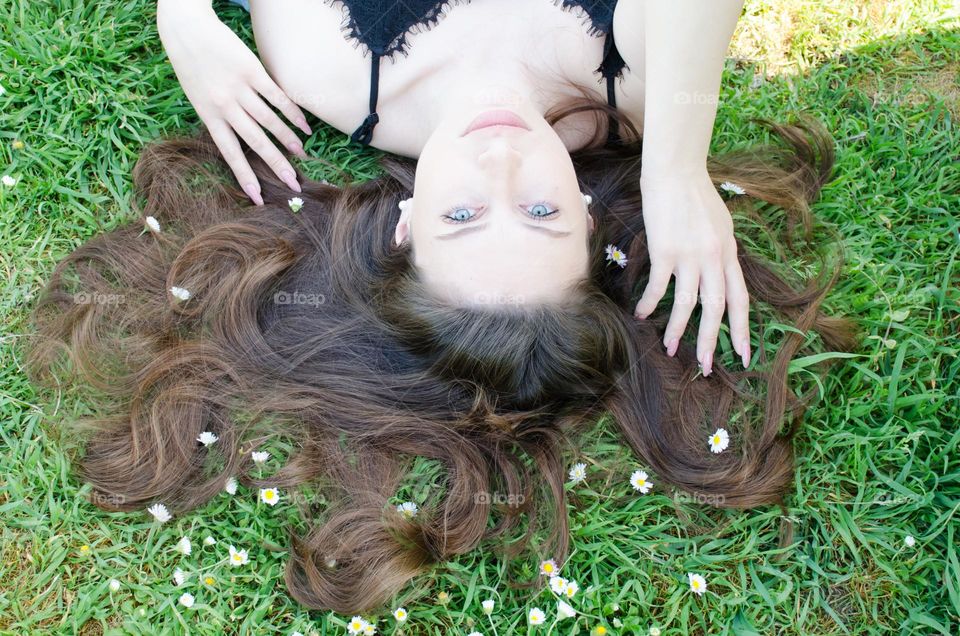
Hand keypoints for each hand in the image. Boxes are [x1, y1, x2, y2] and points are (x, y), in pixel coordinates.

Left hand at [157, 0, 310, 203]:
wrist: (186, 29)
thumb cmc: (192, 65)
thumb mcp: (198, 96)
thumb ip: (220, 116)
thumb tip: (246, 136)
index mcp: (209, 116)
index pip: (230, 153)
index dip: (245, 176)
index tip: (258, 197)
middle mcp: (224, 105)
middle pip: (256, 142)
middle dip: (276, 165)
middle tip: (293, 183)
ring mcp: (239, 88)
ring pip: (269, 121)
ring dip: (288, 140)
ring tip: (301, 154)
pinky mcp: (252, 70)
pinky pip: (277, 97)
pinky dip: (293, 112)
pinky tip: (304, 125)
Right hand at [634, 170, 750, 374]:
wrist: (675, 173)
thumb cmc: (697, 197)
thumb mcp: (722, 226)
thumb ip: (722, 254)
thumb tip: (721, 275)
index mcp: (730, 254)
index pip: (740, 299)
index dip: (743, 329)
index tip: (744, 355)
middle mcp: (714, 258)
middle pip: (716, 308)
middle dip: (711, 340)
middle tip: (706, 366)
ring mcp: (689, 255)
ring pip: (687, 303)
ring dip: (678, 330)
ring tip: (671, 349)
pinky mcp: (665, 251)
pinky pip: (659, 286)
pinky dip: (650, 303)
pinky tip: (642, 316)